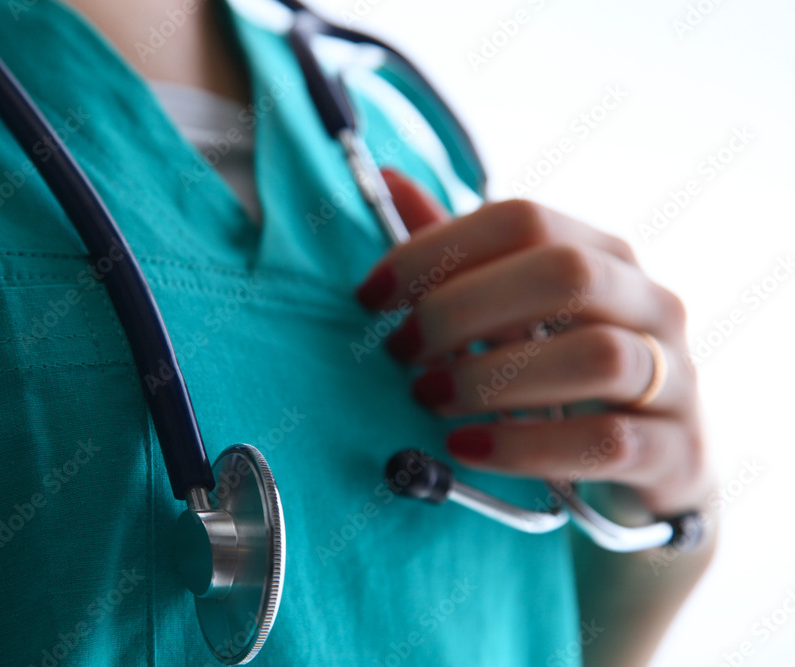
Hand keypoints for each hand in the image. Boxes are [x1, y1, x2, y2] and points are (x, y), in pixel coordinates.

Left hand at [356, 170, 711, 515]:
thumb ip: (456, 254)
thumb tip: (389, 180)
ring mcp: (673, 376)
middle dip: (463, 311)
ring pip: (597, 357)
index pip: (522, 219)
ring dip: (493, 379)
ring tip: (430, 398)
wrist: (649, 464)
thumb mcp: (507, 312)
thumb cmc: (558, 375)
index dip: (435, 250)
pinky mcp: (677, 450)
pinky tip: (466, 446)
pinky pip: (607, 442)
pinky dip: (525, 446)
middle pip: (564, 275)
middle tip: (402, 352)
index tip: (371, 296)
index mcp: (603, 255)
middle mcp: (649, 303)